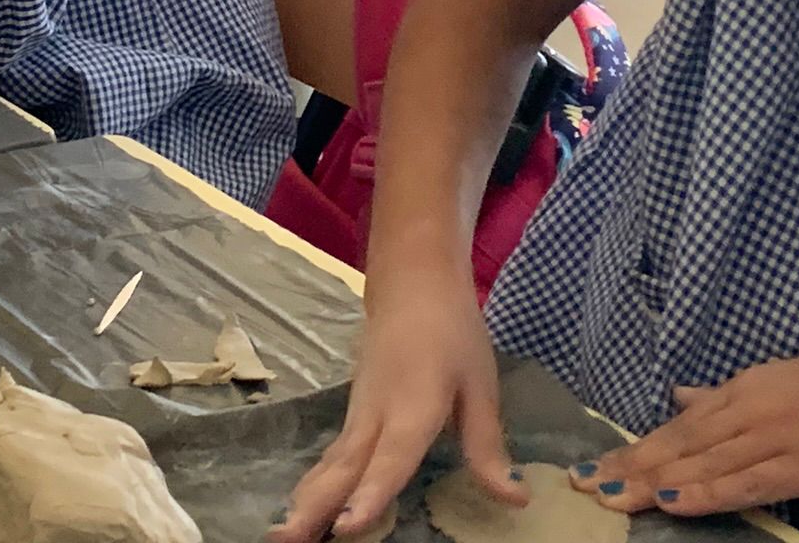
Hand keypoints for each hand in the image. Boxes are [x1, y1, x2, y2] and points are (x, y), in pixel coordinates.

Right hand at [272, 263, 524, 540]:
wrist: (411, 283)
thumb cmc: (452, 332)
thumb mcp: (480, 384)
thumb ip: (486, 446)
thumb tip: (514, 500)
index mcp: (414, 406)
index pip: (390, 458)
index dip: (370, 495)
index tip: (348, 527)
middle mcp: (377, 414)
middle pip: (344, 467)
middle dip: (316, 507)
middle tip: (287, 541)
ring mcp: (358, 412)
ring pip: (332, 463)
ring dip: (306, 499)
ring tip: (283, 534)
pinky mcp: (353, 413)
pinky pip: (332, 456)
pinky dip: (314, 483)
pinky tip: (302, 508)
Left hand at [576, 349, 798, 517]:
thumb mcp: (785, 377)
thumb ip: (729, 393)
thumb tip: (682, 395)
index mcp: (747, 386)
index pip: (681, 423)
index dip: (638, 445)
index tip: (600, 462)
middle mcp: (752, 408)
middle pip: (680, 442)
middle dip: (630, 464)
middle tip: (584, 483)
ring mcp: (776, 437)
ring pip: (702, 462)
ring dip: (652, 481)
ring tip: (610, 496)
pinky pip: (744, 482)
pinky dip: (705, 491)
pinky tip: (672, 499)